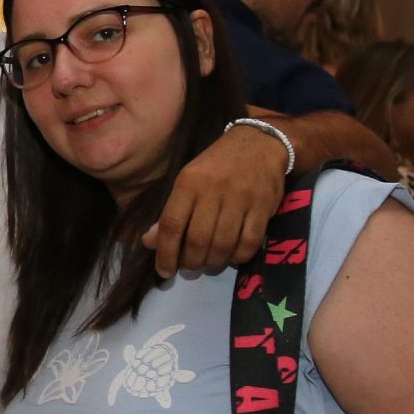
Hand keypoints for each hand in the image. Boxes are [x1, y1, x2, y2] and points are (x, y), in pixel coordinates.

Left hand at [141, 123, 284, 277]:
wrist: (259, 142)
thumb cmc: (217, 165)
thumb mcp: (188, 181)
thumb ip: (171, 212)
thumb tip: (149, 242)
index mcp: (189, 183)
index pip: (172, 224)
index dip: (166, 253)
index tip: (164, 271)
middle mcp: (214, 190)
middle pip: (198, 239)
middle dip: (191, 262)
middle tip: (191, 267)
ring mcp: (241, 198)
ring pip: (223, 244)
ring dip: (214, 263)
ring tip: (210, 264)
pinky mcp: (264, 206)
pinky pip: (250, 242)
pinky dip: (238, 257)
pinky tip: (232, 257)